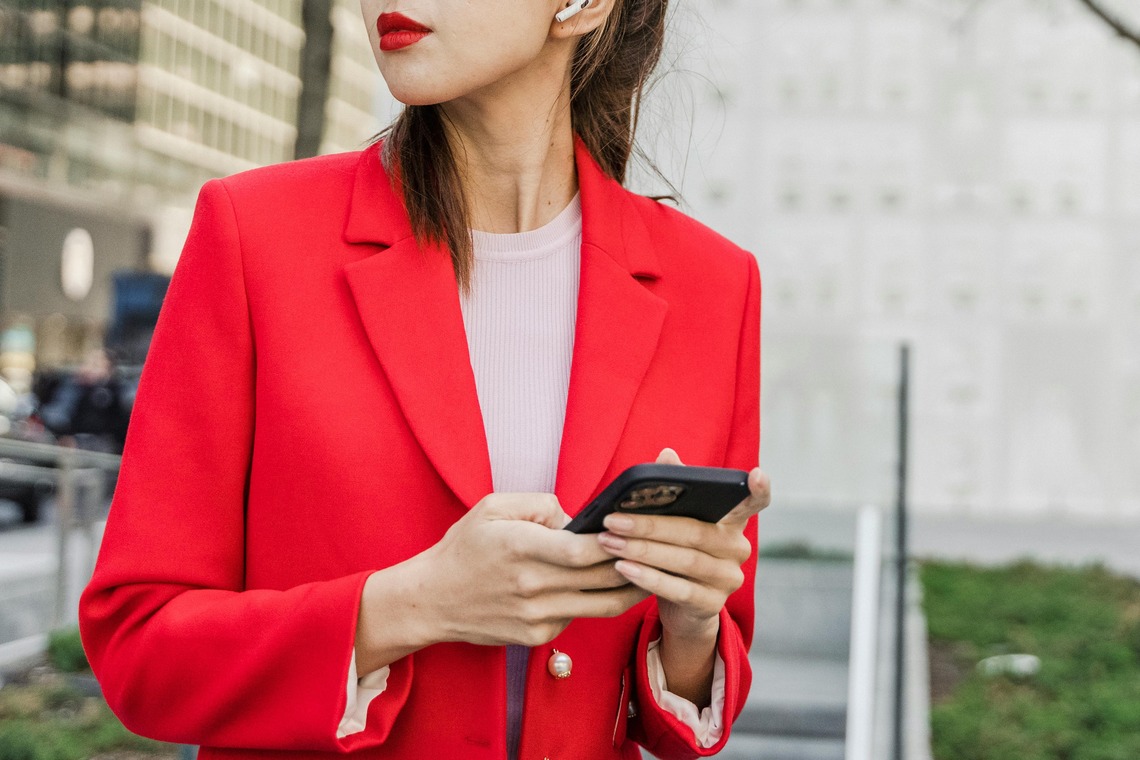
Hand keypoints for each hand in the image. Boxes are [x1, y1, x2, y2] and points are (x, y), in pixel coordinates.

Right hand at [359, 492, 647, 666]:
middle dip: (637, 563)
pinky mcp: (537, 637)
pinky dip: (599, 601)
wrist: (431, 600)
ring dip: (632, 588)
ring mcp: (536, 617)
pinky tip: (615, 587)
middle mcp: (531, 587)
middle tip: (663, 548)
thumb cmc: (463, 548)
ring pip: (601, 605)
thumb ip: (540, 503)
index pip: (584, 551)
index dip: (617, 541)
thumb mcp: (493, 507)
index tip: (638, 528)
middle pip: (602, 579)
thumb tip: (577, 518)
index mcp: (521, 549)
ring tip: (657, 569)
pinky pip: (579, 616)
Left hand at [597, 448, 770, 640]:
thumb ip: (674, 491)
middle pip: (696, 532)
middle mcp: (738, 549)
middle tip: (613, 520)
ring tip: (610, 542)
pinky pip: (679, 590)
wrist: (680, 608)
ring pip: (685, 560)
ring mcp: (729, 579)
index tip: (756, 473)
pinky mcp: (712, 605)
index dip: (758, 490)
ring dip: (643, 550)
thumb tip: (667, 455)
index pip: (754, 503)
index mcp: (732, 522)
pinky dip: (648, 577)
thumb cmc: (676, 553)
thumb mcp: (676, 523)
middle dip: (650, 525)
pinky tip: (623, 568)